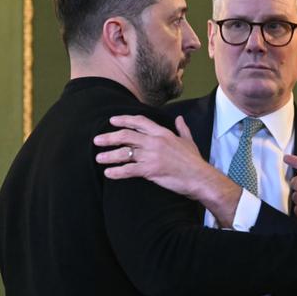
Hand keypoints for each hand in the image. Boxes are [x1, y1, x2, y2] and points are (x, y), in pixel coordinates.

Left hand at [93, 115, 240, 224]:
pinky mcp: (150, 170)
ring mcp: (151, 156)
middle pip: (126, 135)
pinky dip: (117, 172)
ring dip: (109, 155)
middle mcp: (154, 142)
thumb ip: (182, 129)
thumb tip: (180, 118)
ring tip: (99, 158)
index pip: (139, 121)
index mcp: (162, 133)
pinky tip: (108, 174)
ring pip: (124, 153)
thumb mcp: (188, 141)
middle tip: (97, 140)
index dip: (124, 120)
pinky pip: (129, 170)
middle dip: (109, 137)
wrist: (199, 177)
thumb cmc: (194, 161)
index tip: (112, 121)